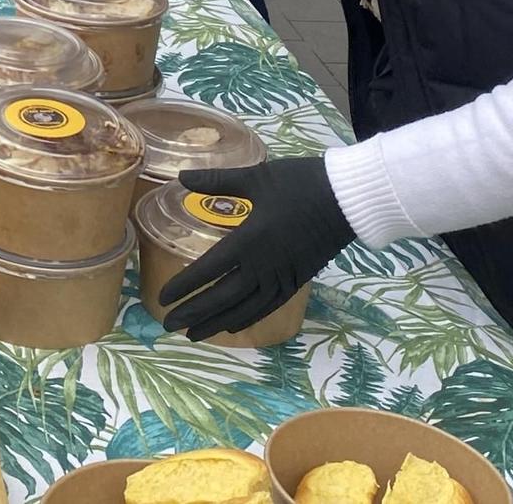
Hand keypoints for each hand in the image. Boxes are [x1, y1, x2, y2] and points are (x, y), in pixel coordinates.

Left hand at [156, 158, 353, 340]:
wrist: (348, 199)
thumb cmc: (299, 183)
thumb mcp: (255, 176)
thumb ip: (216, 181)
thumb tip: (180, 177)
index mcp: (249, 241)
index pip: (208, 271)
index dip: (185, 286)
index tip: (164, 298)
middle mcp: (264, 267)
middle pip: (222, 298)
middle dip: (194, 313)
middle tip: (169, 325)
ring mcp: (282, 277)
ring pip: (243, 309)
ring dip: (216, 323)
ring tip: (193, 336)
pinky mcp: (297, 281)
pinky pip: (267, 307)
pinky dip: (247, 319)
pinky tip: (232, 327)